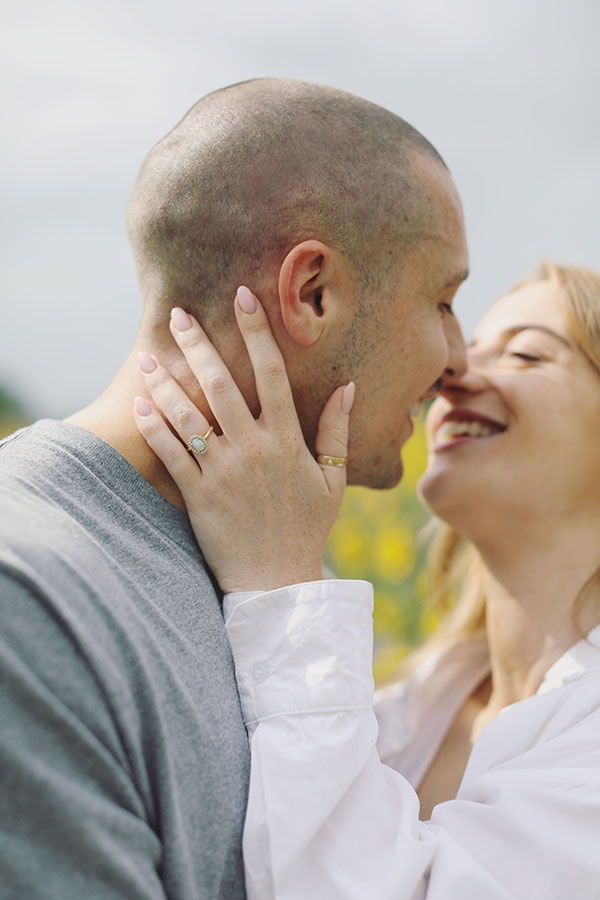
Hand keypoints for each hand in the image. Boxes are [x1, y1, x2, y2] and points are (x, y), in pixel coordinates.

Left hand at [133, 286, 353, 593]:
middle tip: (179, 315)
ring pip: (189, 415)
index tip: (243, 297)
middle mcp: (253, 448)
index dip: (257, 331)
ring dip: (166, 382)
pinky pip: (172, 454)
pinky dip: (154, 427)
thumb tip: (349, 386)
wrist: (278, 582)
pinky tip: (139, 404)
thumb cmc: (307, 528)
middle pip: (221, 384)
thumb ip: (337, 431)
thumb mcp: (333, 480)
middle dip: (198, 344)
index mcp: (287, 440)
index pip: (271, 373)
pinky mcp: (198, 495)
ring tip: (148, 356)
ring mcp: (223, 472)